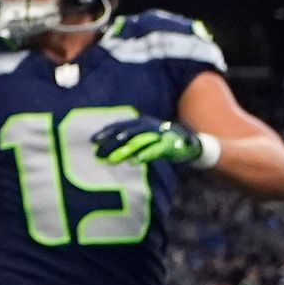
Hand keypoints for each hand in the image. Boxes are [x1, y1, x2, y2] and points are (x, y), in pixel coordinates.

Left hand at [92, 115, 214, 168]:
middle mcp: (149, 127)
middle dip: (111, 143)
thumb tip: (107, 152)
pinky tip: (136, 161)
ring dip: (125, 151)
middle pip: (127, 134)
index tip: (92, 140)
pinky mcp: (170, 146)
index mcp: (142, 123)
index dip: (106, 132)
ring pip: (139, 142)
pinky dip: (147, 154)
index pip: (121, 125)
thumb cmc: (163, 142)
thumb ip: (129, 143)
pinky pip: (156, 150)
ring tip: (112, 159)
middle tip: (97, 153)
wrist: (191, 144)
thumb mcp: (145, 139)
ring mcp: (160, 136)